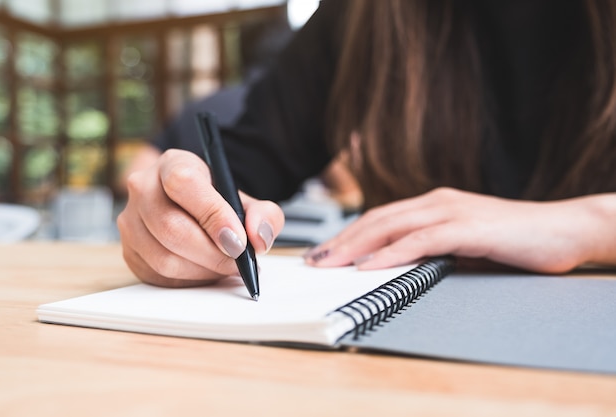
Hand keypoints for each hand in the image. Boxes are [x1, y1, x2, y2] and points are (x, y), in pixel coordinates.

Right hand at [117, 149, 283, 286]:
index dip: (213, 216)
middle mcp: (143, 188)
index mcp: (172, 164)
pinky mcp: (129, 252)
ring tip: (225, 266)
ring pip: (163, 257)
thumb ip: (264, 215)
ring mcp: (130, 221)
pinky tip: (206, 271)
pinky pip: (158, 276)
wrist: (190, 208)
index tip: (238, 240)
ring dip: (202, 270)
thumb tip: (258, 238)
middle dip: (212, 253)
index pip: (183, 183)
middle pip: (171, 227)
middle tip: (238, 261)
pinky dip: (189, 280)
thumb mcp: (245, 200)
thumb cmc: (216, 203)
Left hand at [304, 187, 615, 272]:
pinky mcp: (467, 228)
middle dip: (341, 241)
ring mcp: (451, 212)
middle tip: (314, 260)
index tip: (325, 253)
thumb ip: (433, 248)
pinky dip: (391, 253)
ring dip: (356, 246)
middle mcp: (436, 202)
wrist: (563, 228)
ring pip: (391, 226)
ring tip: (329, 264)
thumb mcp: (463, 243)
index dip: (348, 235)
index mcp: (433, 204)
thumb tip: (398, 266)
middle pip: (376, 219)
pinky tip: (370, 266)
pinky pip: (420, 240)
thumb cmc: (514, 238)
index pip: (380, 218)